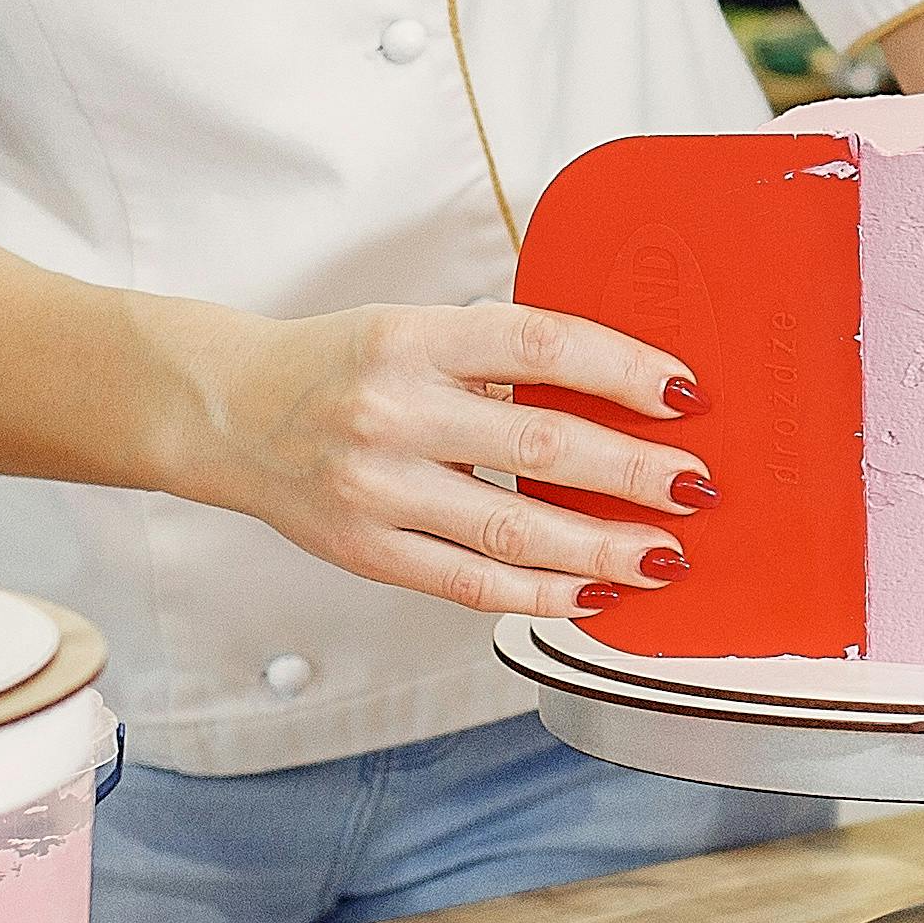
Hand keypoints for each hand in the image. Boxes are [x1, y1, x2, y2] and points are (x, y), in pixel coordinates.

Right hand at [154, 299, 709, 617]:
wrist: (227, 411)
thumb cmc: (339, 364)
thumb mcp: (412, 328)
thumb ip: (498, 351)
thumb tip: (617, 380)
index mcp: (412, 338)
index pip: (540, 346)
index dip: (622, 369)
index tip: (685, 394)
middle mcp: (392, 411)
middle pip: (539, 444)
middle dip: (633, 471)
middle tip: (696, 486)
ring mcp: (376, 489)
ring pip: (513, 529)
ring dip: (603, 547)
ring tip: (664, 554)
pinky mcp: (367, 551)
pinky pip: (469, 583)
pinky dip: (541, 593)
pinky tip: (593, 593)